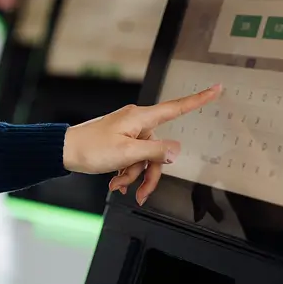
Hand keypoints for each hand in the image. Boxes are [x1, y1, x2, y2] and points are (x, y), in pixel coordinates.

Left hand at [63, 84, 221, 204]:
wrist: (65, 151)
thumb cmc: (91, 148)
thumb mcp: (127, 153)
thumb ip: (156, 151)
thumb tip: (177, 151)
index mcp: (141, 118)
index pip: (177, 107)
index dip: (199, 99)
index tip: (217, 89)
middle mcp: (137, 122)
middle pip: (159, 150)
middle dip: (150, 173)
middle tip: (141, 194)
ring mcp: (129, 132)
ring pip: (145, 158)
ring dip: (135, 176)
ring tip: (119, 187)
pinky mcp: (121, 141)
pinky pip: (133, 158)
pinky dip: (127, 172)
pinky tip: (116, 183)